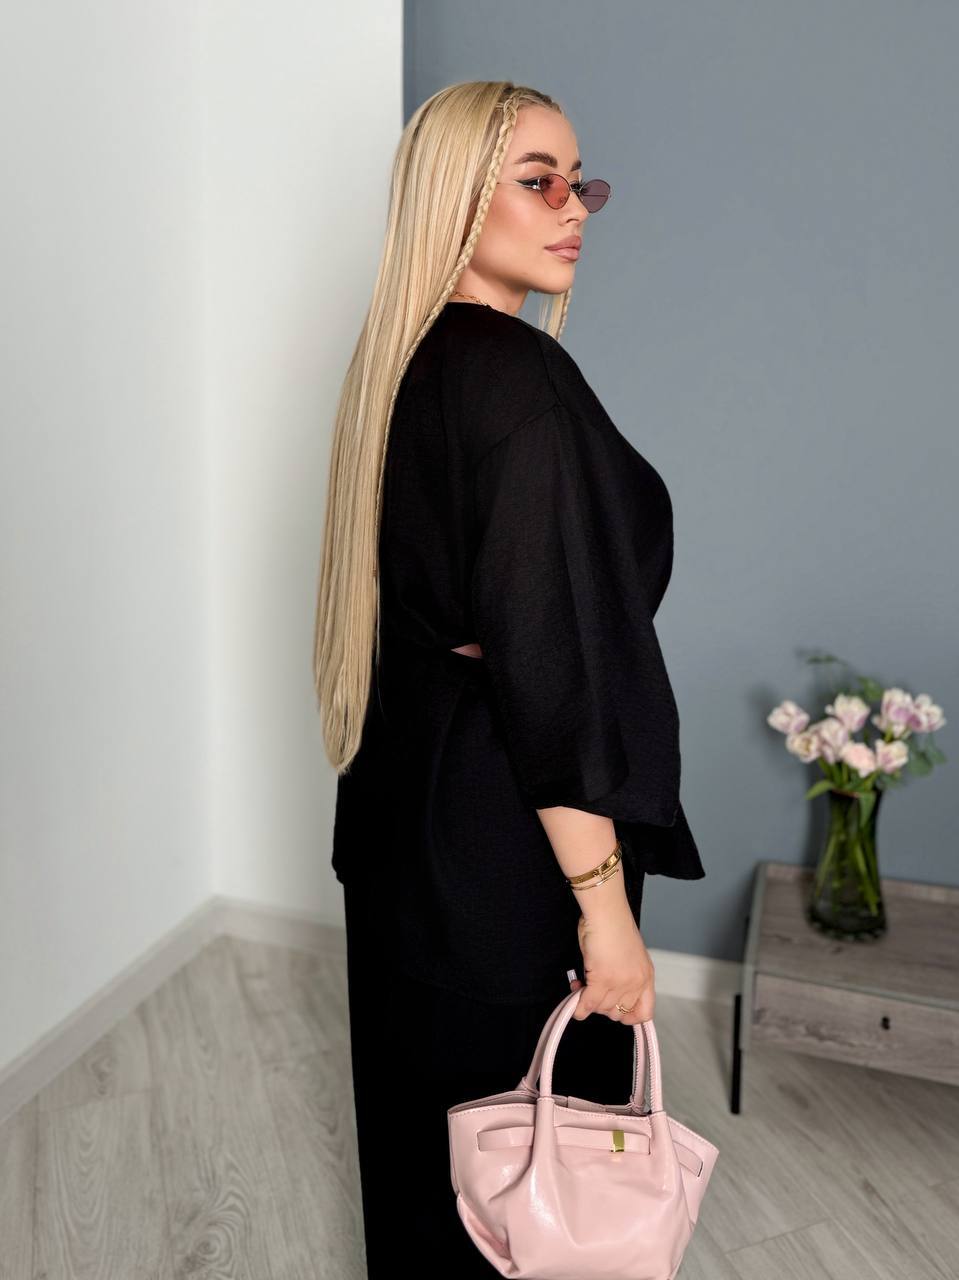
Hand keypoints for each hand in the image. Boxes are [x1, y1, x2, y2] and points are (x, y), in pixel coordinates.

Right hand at [569, 907, 654, 1024]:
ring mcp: (620, 982)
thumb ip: (623, 976)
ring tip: (581, 986)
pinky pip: (588, 1003)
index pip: (645, 1013)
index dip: (628, 1016)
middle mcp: (636, 982)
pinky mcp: (603, 979)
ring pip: (601, 1008)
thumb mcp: (628, 956)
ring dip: (588, 1002)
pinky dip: (578, 1006)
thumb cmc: (614, 926)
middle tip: (591, 992)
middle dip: (602, 1006)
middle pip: (618, 1013)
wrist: (606, 913)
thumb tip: (604, 993)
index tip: (614, 1010)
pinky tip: (574, 1002)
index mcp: (646, 976)